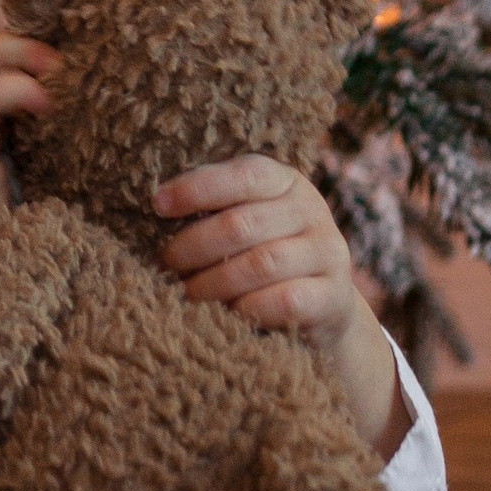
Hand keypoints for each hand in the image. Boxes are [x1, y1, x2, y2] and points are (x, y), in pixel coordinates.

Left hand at [153, 158, 398, 450]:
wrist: (322, 306)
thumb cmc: (264, 255)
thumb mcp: (248, 224)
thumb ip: (217, 210)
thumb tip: (157, 206)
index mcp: (286, 182)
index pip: (244, 175)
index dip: (198, 188)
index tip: (157, 205)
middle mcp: (313, 210)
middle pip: (243, 224)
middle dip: (195, 246)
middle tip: (167, 263)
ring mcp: (329, 252)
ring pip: (261, 264)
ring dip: (214, 282)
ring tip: (187, 294)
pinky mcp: (334, 295)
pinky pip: (284, 301)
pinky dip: (247, 309)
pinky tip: (227, 315)